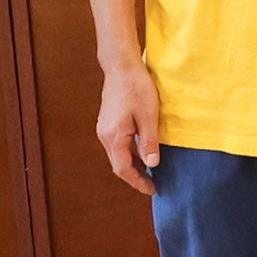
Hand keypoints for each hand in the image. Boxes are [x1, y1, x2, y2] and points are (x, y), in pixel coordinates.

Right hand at [94, 57, 165, 195]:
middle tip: (152, 184)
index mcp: (114, 136)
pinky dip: (129, 152)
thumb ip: (149, 141)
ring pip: (117, 154)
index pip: (123, 169)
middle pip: (118, 164)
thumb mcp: (149, 115)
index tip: (152, 189)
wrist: (121, 66)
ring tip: (150, 170)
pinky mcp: (107, 122)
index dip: (137, 181)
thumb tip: (152, 164)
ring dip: (132, 164)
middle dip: (135, 176)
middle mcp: (104, 135)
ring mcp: (104, 128)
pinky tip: (142, 151)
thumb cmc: (137, 87)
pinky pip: (117, 144)